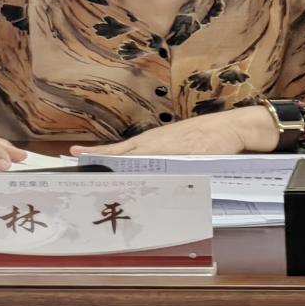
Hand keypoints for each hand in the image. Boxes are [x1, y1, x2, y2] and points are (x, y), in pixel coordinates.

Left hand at [68, 106, 279, 156]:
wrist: (231, 128)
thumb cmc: (204, 138)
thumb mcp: (175, 145)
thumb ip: (157, 156)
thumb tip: (137, 170)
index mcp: (152, 142)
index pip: (119, 150)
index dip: (97, 154)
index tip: (74, 155)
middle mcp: (156, 144)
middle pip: (123, 154)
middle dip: (101, 161)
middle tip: (77, 163)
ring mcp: (169, 150)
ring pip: (138, 160)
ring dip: (119, 166)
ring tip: (96, 171)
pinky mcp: (185, 156)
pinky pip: (162, 167)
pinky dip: (148, 172)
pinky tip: (136, 177)